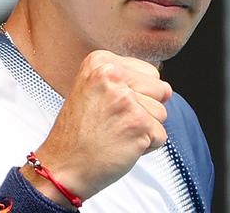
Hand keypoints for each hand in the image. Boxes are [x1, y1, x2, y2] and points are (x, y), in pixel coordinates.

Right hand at [21, 50, 172, 205]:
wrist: (61, 168)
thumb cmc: (79, 132)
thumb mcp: (93, 89)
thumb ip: (127, 80)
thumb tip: (167, 89)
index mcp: (100, 61)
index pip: (149, 72)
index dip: (136, 95)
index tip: (108, 107)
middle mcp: (112, 74)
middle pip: (160, 89)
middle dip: (145, 110)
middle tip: (113, 122)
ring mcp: (125, 98)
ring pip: (161, 112)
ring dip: (144, 129)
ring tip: (116, 134)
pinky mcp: (138, 123)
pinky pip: (161, 135)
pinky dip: (146, 147)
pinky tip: (121, 146)